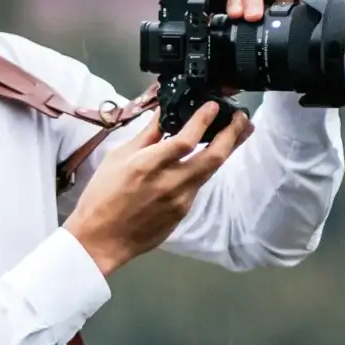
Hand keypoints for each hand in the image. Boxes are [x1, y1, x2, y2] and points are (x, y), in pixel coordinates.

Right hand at [65, 100, 252, 276]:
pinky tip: (208, 158)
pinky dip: (205, 169)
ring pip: (211, 171)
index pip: (185, 140)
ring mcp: (180, 201)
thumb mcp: (118, 158)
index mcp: (148, 165)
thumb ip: (145, 136)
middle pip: (213, 157)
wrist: (101, 239)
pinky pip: (198, 186)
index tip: (214, 106)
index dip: (204, 120)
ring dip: (226, 150)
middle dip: (232, 134)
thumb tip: (163, 113)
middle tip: (242, 117)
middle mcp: (170, 183)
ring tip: (237, 133)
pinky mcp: (182, 213)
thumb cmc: (102, 195)